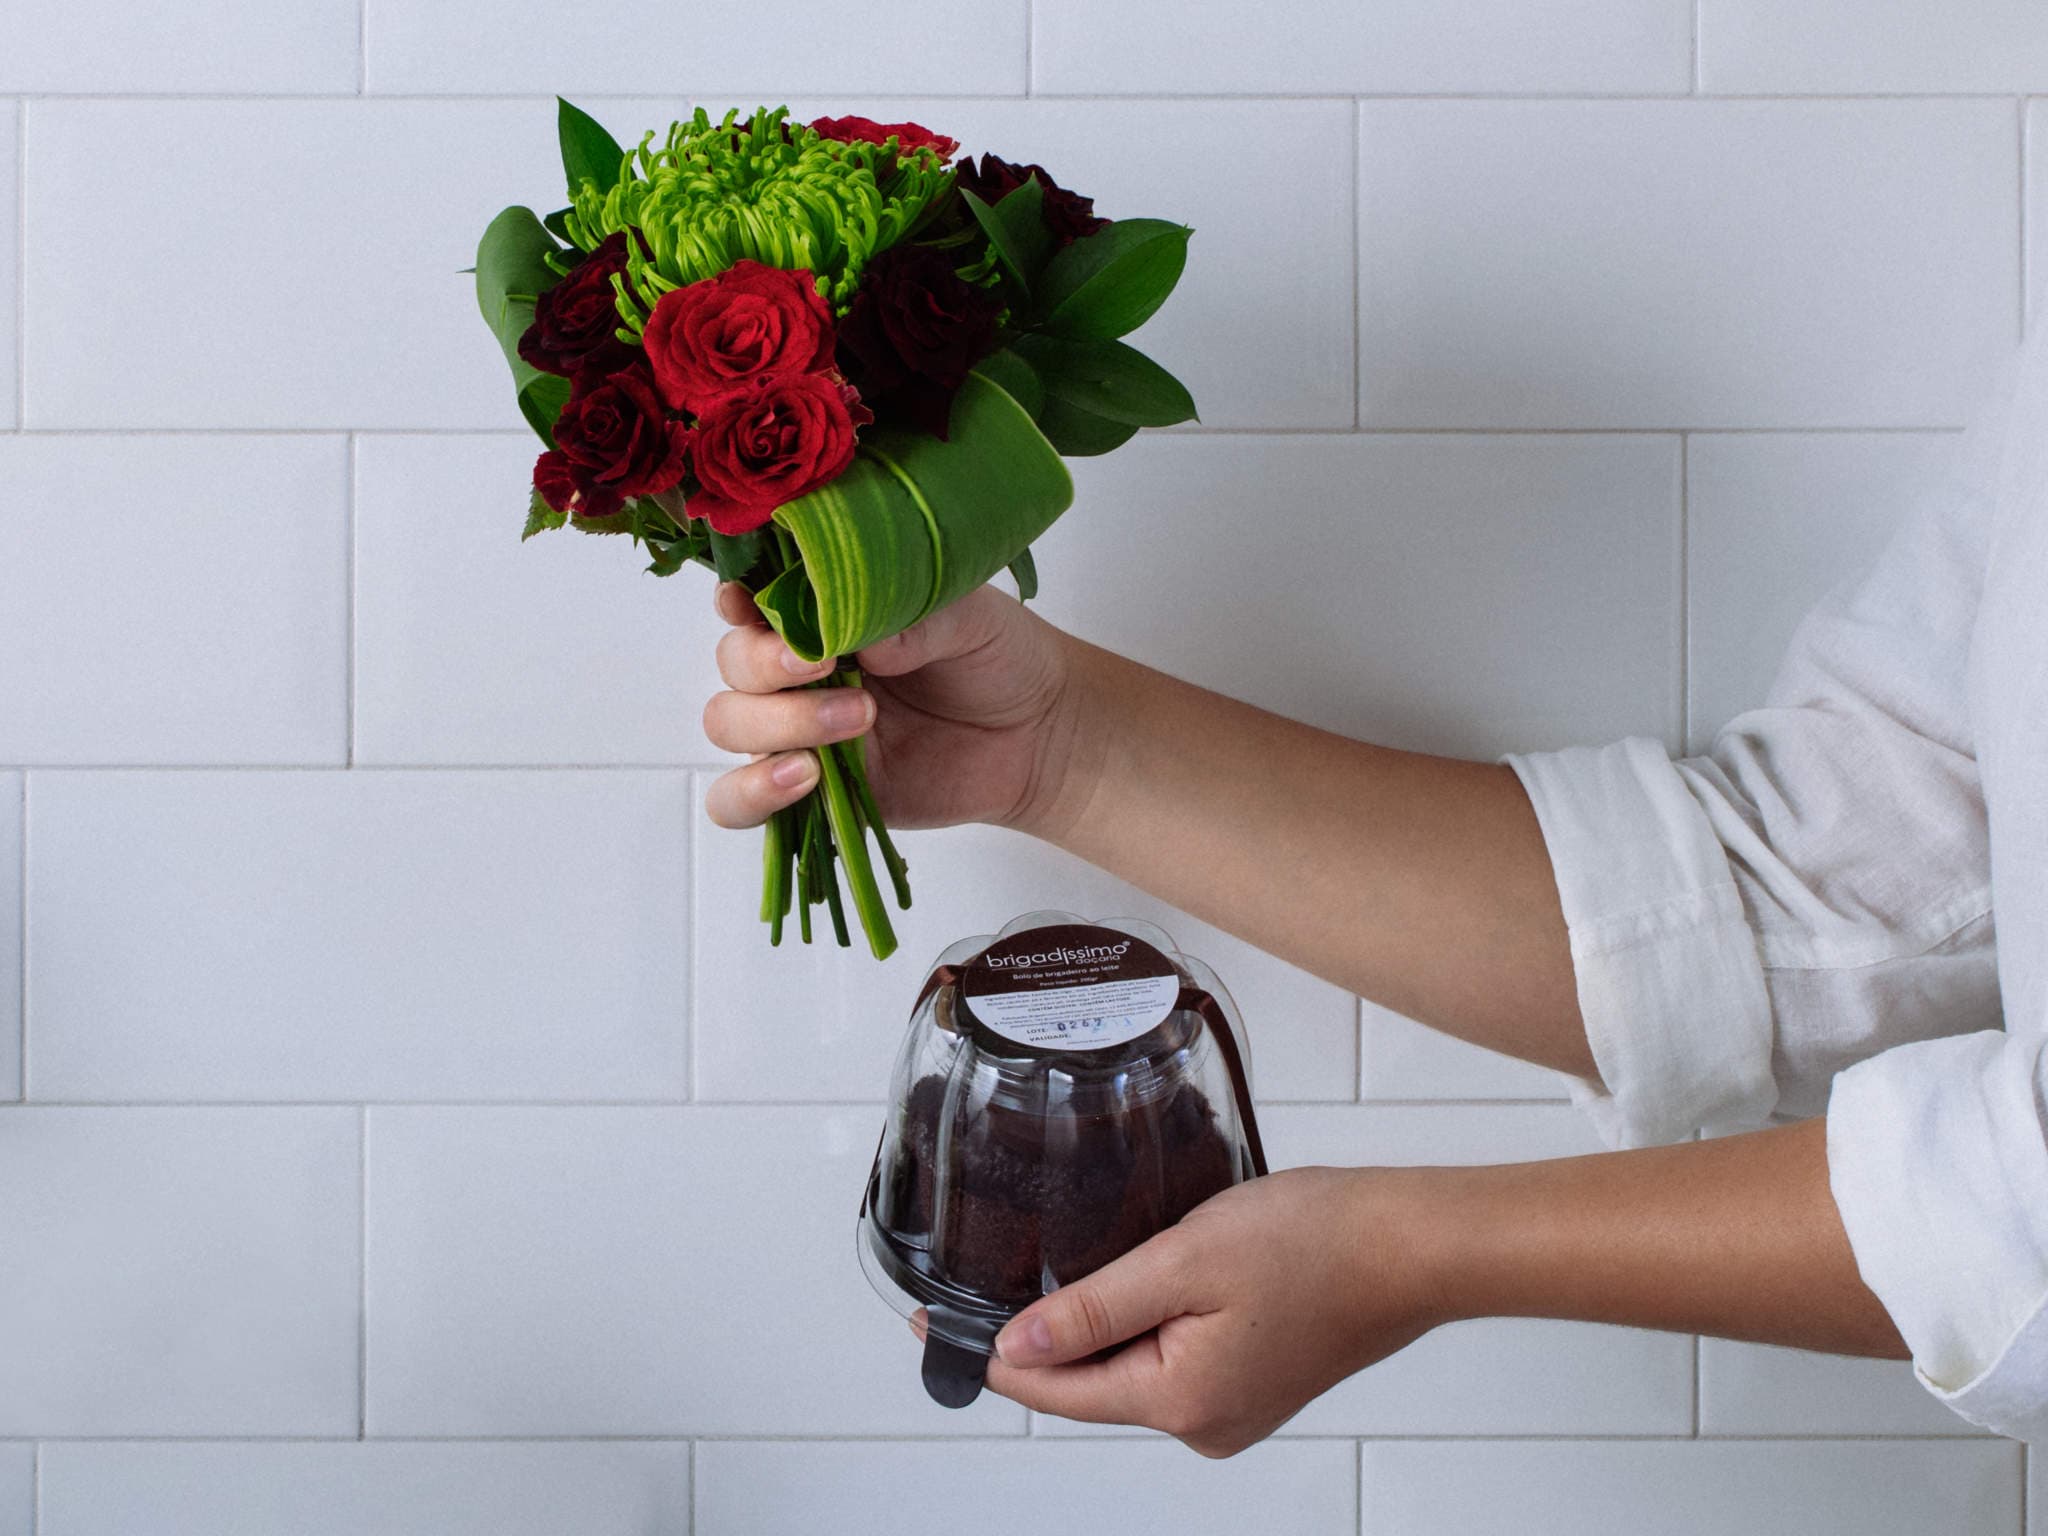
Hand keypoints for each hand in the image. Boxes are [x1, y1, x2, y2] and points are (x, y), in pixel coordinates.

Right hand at [701, 581, 1086, 834]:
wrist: (1039, 734)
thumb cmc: (997, 657)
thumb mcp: (968, 616)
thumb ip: (912, 618)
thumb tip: (862, 638)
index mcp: (822, 611)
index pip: (749, 599)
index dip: (737, 601)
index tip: (750, 603)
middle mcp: (797, 669)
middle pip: (734, 665)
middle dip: (769, 667)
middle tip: (832, 668)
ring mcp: (799, 731)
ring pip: (731, 725)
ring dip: (776, 724)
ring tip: (857, 721)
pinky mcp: (813, 791)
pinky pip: (742, 801)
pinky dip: (753, 792)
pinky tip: (804, 779)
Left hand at [926, 1167, 1450, 1457]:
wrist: (1410, 1242)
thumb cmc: (1315, 1242)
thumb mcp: (1182, 1261)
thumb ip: (1093, 1308)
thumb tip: (1015, 1350)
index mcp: (1181, 1402)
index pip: (1053, 1390)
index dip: (990, 1354)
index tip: (933, 1325)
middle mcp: (1205, 1422)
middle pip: (1089, 1381)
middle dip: (1042, 1333)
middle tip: (988, 1277)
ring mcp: (1233, 1405)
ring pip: (1129, 1364)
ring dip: (1094, 1320)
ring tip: (1062, 1264)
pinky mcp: (1253, 1378)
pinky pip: (1170, 1355)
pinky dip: (1141, 1319)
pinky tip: (1135, 1274)